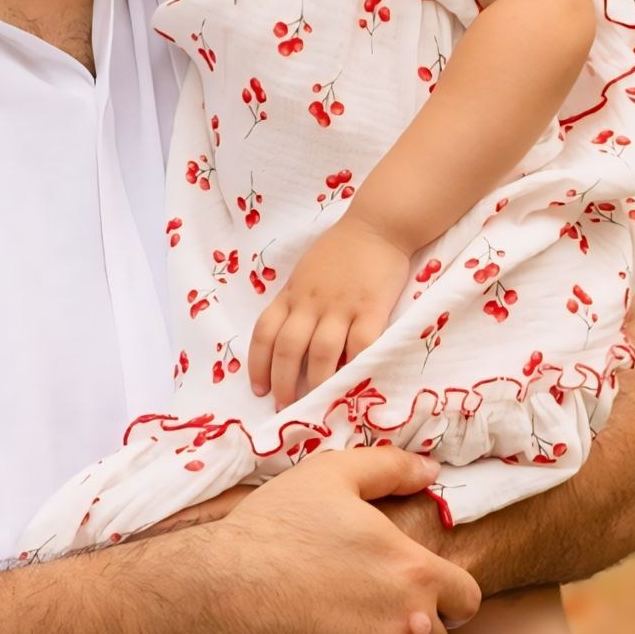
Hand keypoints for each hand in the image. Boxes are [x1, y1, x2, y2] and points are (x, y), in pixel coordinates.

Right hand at [163, 444, 471, 633]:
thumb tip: (431, 471)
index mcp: (414, 569)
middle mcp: (412, 623)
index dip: (445, 602)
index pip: (466, 599)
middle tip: (377, 633)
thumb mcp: (329, 476)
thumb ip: (389, 468)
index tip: (417, 603)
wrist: (217, 596)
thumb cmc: (268, 532)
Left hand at [248, 212, 412, 405]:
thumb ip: (294, 303)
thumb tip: (285, 343)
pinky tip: (352, 383)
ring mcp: (341, 306)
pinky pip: (361, 345)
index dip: (257, 364)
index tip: (259, 388)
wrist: (377, 226)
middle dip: (283, 382)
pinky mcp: (372, 309)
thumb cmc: (339, 250)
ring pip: (321, 353)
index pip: (264, 333)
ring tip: (315, 404)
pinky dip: (355, 367)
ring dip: (316, 383)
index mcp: (291, 294)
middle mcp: (311, 302)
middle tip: (284, 407)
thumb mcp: (304, 273)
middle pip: (288, 348)